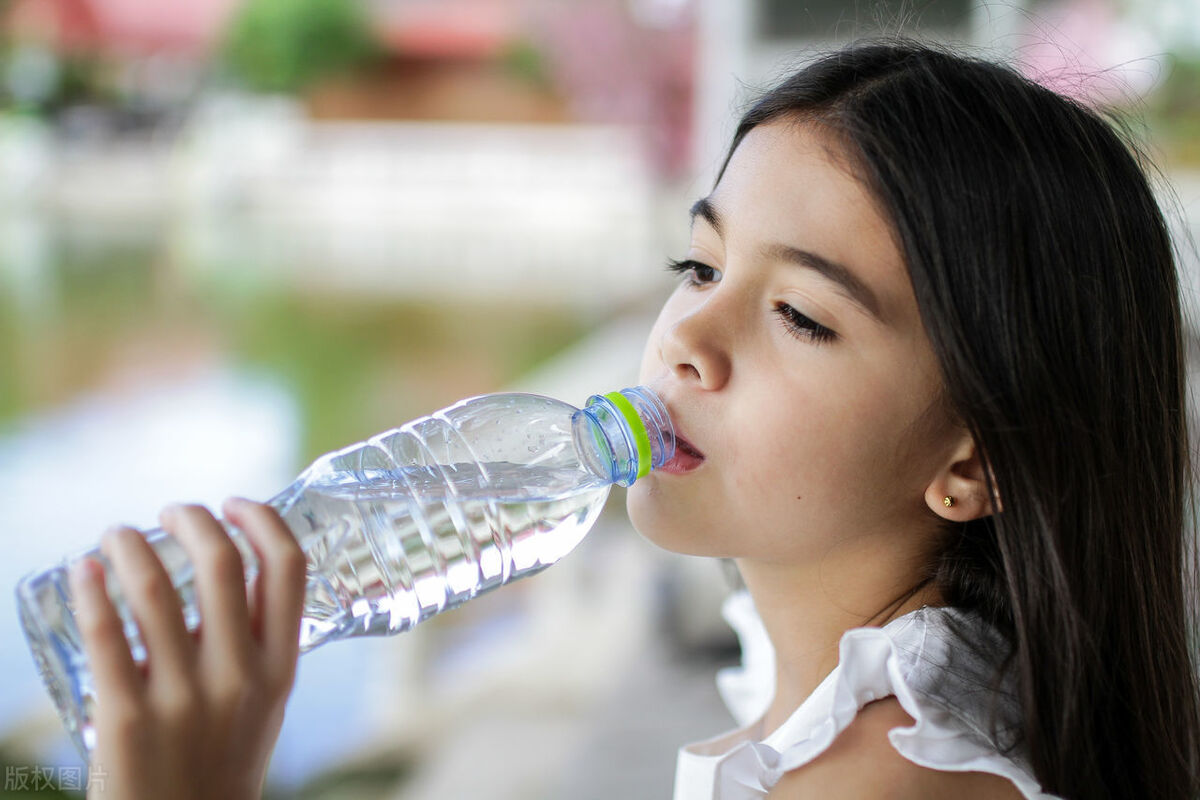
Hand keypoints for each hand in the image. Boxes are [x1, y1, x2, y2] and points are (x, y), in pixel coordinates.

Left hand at [68, 498, 307, 799]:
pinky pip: (104, 635)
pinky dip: (91, 589)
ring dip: (130, 544)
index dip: (260, 519)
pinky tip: (84, 571)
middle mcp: (238, 676)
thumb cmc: (221, 766)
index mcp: (280, 668)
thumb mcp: (264, 705)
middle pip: (221, 563)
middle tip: (170, 513)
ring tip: (117, 536)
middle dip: (192, 519)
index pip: (287, 568)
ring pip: (155, 589)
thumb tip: (227, 572)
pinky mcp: (127, 718)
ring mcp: (183, 697)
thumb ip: (256, 647)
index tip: (233, 504)